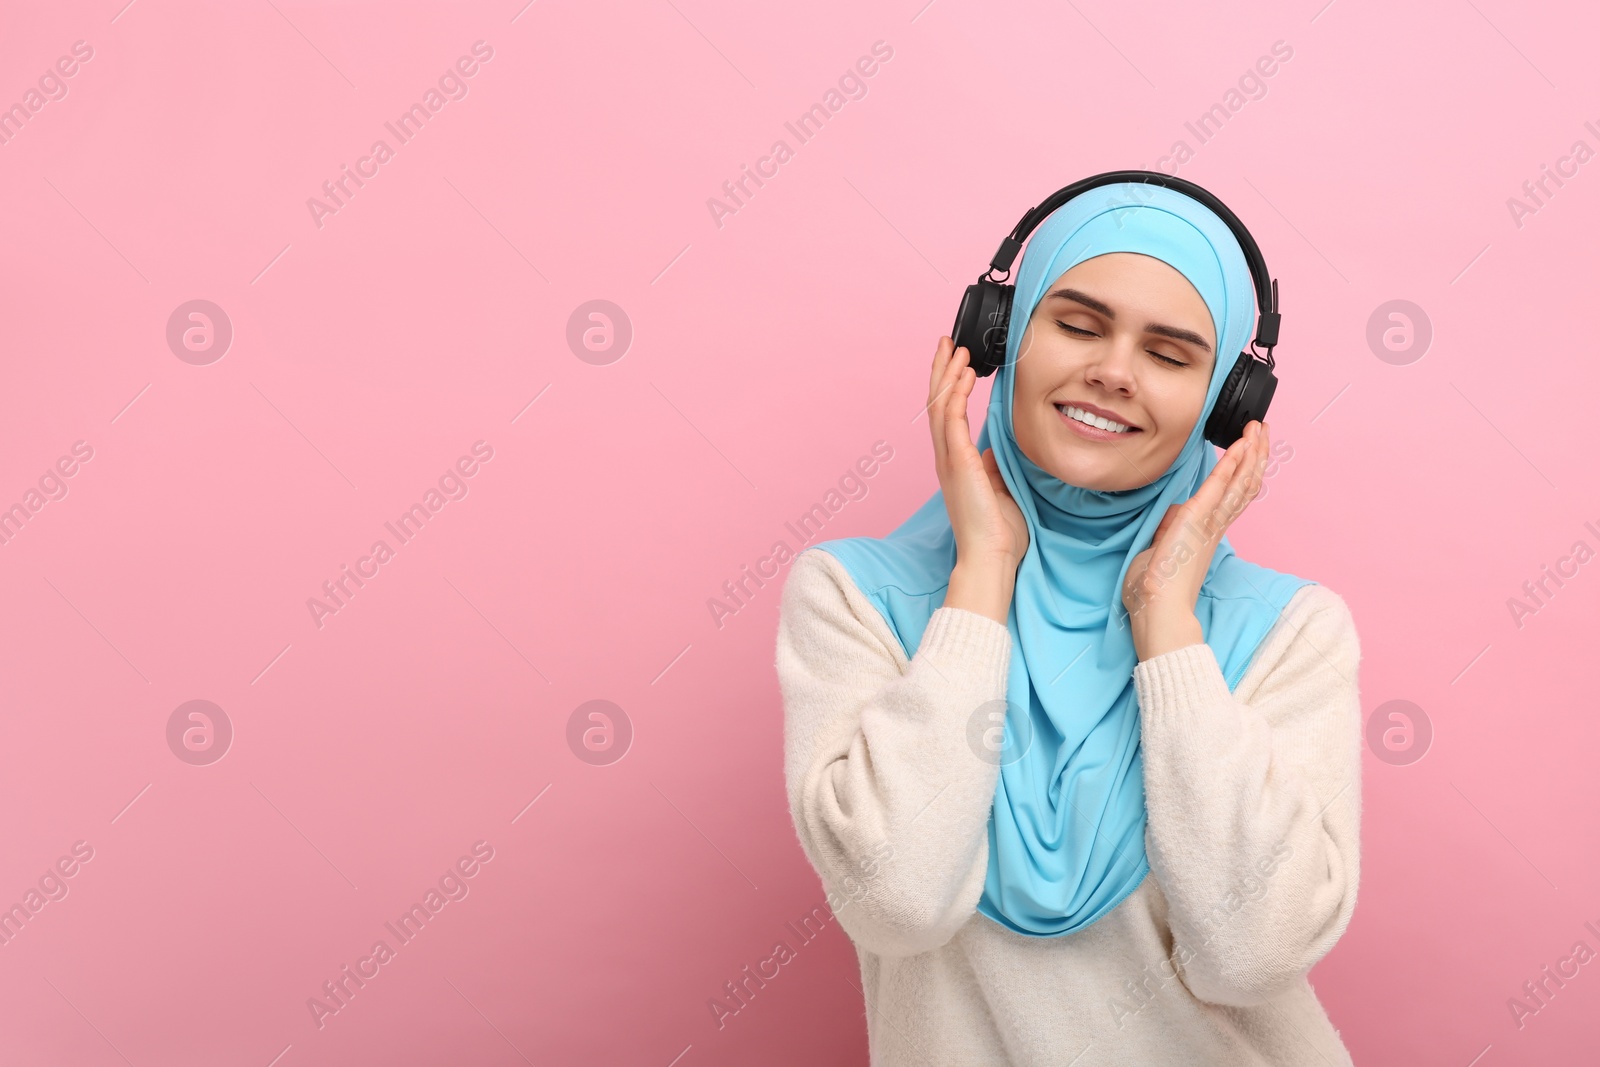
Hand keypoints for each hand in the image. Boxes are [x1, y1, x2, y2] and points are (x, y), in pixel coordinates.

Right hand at [928, 336, 1028, 570]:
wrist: (990, 556)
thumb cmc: (997, 532)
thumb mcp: (997, 491)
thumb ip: (991, 470)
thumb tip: (992, 453)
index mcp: (955, 464)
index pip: (947, 416)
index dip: (948, 387)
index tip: (956, 363)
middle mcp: (946, 458)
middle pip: (937, 404)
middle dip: (942, 371)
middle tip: (948, 343)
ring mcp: (949, 460)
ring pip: (940, 406)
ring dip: (947, 375)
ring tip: (956, 349)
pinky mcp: (958, 462)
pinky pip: (952, 419)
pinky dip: (956, 394)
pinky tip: (964, 374)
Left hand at [1121, 420, 1271, 658]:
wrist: (1157, 610)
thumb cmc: (1154, 591)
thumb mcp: (1160, 552)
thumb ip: (1169, 532)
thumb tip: (1173, 517)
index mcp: (1207, 535)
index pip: (1232, 497)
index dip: (1244, 472)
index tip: (1250, 451)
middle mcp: (1214, 527)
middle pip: (1244, 485)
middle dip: (1255, 455)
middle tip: (1263, 430)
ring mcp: (1208, 524)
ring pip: (1239, 483)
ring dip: (1250, 453)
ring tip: (1259, 429)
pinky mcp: (1196, 521)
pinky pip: (1217, 487)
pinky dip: (1230, 465)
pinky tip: (1240, 446)